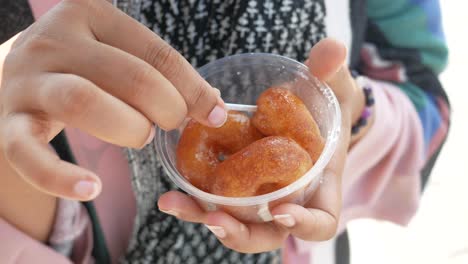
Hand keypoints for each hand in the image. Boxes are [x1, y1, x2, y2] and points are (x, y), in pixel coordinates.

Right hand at [0, 0, 225, 200]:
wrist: (12, 77)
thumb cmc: (82, 67)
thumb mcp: (117, 55)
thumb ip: (160, 74)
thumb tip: (213, 107)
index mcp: (91, 14)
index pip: (157, 54)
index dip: (193, 89)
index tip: (216, 115)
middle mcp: (55, 40)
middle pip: (129, 76)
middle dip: (166, 109)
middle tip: (171, 124)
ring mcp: (27, 80)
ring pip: (84, 102)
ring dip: (128, 128)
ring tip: (140, 136)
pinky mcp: (7, 122)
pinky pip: (30, 155)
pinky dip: (61, 177)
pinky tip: (92, 189)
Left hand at [158, 38, 365, 252]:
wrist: (303, 116)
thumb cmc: (324, 110)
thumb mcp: (333, 90)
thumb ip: (333, 73)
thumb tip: (331, 50)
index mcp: (318, 188)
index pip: (320, 222)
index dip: (303, 225)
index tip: (281, 211)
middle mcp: (287, 200)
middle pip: (266, 233)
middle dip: (240, 233)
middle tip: (214, 219)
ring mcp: (258, 197)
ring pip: (234, 223)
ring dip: (203, 217)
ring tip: (173, 203)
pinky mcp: (234, 187)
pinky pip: (214, 201)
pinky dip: (193, 199)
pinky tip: (170, 190)